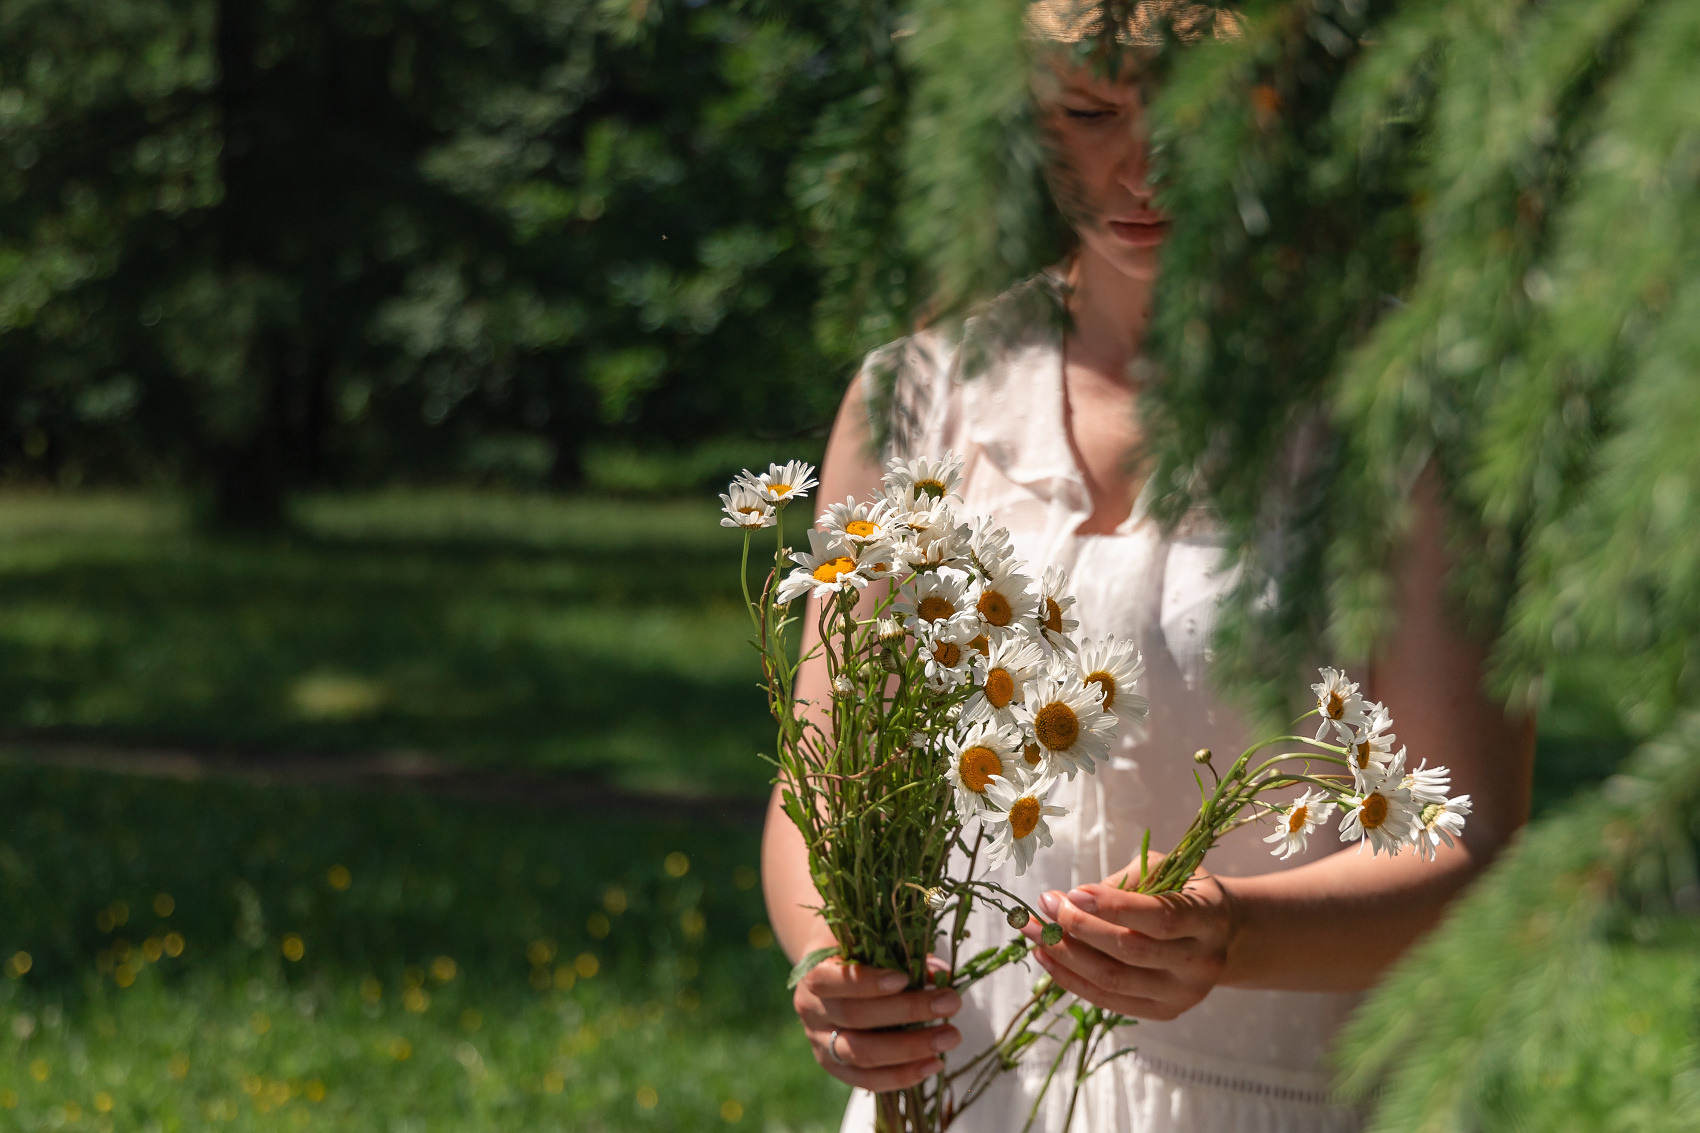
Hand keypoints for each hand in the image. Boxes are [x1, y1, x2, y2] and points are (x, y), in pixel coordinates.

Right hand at [792, 934, 963, 1090]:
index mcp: (813, 973)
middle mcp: (811, 1010)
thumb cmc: (857, 951)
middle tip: (950, 1003)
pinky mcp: (836, 1068)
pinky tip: (934, 1064)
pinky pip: (868, 1080)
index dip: (867, 982)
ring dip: (911, 1048)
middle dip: (907, 1011)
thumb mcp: (871, 941)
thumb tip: (940, 974)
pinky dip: (903, 1075)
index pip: (832, 980)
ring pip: (862, 1054)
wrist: (831, 975)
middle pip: (855, 1017)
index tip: (904, 979)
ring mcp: (821, 1043)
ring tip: (949, 1037)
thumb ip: (900, 952)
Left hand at [1019, 866, 1235, 1020]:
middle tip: (1046, 904)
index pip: (1160, 917)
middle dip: (1079, 927)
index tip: (1072, 892)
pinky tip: (1046, 956)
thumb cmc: (1183, 892)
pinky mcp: (1163, 1012)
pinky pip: (1108, 1000)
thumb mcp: (1167, 870)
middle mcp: (1201, 962)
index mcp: (1209, 918)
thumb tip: (1073, 899)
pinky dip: (1071, 979)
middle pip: (1131, 951)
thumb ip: (1126, 882)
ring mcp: (1183, 994)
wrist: (1220, 936)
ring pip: (1114, 980)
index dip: (1113, 906)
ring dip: (1065, 955)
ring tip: (1034, 930)